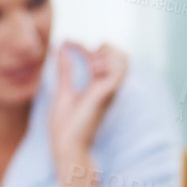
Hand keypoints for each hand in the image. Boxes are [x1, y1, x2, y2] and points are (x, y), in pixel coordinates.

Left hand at [48, 41, 127, 163]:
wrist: (66, 144)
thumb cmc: (65, 125)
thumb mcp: (63, 91)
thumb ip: (65, 71)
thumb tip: (62, 50)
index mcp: (97, 86)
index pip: (101, 56)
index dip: (83, 46)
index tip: (66, 42)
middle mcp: (107, 87)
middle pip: (121, 56)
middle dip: (104, 47)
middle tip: (84, 53)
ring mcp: (109, 91)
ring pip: (123, 60)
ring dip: (107, 54)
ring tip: (91, 62)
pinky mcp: (107, 94)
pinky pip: (119, 71)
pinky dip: (107, 63)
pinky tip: (93, 69)